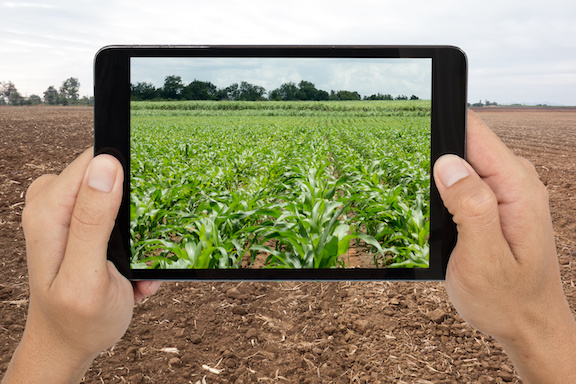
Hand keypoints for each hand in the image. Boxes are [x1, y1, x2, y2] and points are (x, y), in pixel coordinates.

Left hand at [3, 149, 159, 382]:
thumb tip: (106, 164)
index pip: (95, 160)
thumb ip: (93, 221)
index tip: (136, 222)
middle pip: (109, 176)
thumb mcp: (88, 275)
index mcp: (49, 211)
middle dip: (134, 214)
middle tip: (134, 256)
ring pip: (118, 196)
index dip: (126, 182)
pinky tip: (128, 272)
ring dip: (135, 234)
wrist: (66, 344)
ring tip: (132, 270)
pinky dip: (129, 242)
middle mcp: (51, 204)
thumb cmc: (78, 319)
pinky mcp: (76, 222)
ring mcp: (63, 212)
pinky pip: (115, 212)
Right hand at [434, 111, 575, 382]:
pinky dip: (448, 193)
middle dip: (435, 159)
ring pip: (463, 164)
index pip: (475, 133)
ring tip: (433, 215)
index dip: (441, 126)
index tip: (410, 130)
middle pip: (466, 145)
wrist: (529, 326)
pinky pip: (468, 182)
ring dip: (439, 180)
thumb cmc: (506, 300)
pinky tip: (442, 217)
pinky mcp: (499, 203)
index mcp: (516, 188)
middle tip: (416, 194)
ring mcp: (509, 192)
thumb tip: (448, 162)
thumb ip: (471, 207)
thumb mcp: (483, 259)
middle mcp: (517, 182)